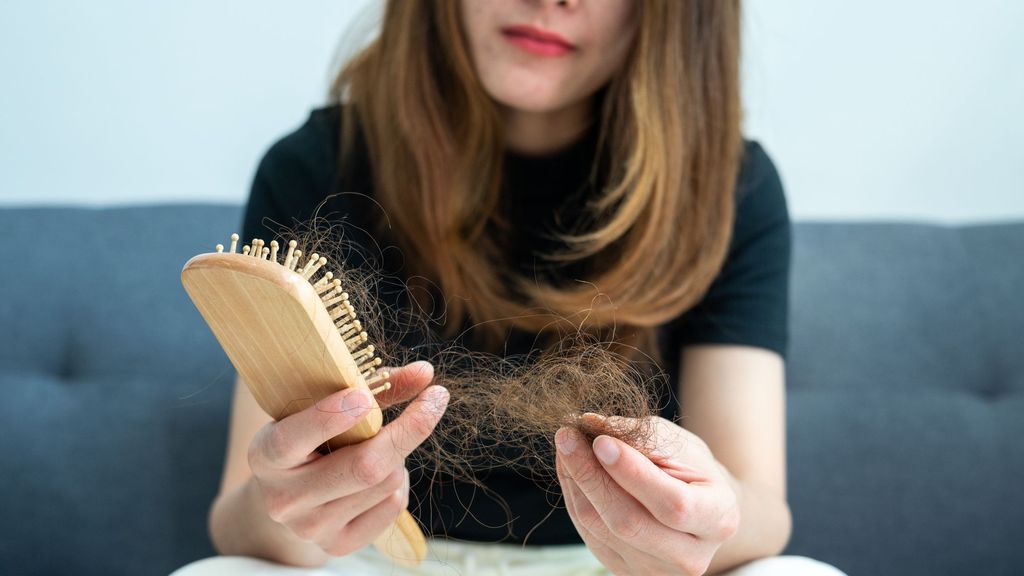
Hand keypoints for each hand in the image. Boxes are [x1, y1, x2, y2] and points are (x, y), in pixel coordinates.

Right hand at [246, 361, 447, 556]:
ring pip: (385, 482)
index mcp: (266, 455)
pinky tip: (379, 475)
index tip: (365, 396)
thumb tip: (425, 373)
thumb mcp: (324, 404)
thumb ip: (373, 386)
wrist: (287, 493)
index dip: (330, 417)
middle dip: (406, 430)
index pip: (292, 440)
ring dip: (398, 456)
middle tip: (436, 397)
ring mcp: (311, 528)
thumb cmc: (310, 435)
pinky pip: (393, 506)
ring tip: (380, 446)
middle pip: (362, 467)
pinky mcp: (338, 545)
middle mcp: (284, 498)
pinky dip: (398, 482)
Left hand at [555, 414, 740, 575]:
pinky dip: (575, 496)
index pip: (672, 504)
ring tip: (567, 445)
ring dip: (576, 482)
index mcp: (718, 520)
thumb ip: (642, 437)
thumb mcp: (681, 446)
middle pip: (629, 522)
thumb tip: (593, 425)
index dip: (633, 474)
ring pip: (601, 529)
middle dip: (592, 475)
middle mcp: (690, 557)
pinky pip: (588, 533)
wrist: (699, 509)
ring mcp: (655, 570)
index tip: (601, 441)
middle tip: (568, 437)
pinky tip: (570, 468)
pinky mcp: (624, 570)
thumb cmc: (692, 470)